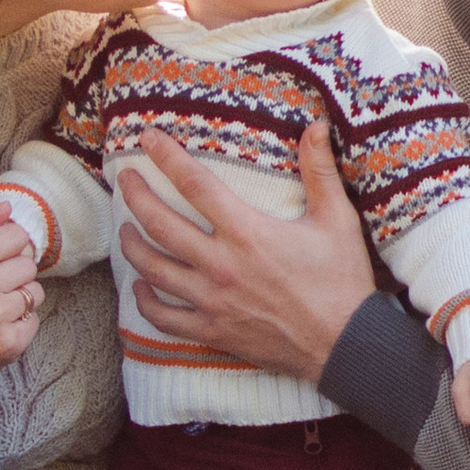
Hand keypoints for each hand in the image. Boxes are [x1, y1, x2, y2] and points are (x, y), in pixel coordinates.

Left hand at [115, 123, 372, 381]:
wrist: (345, 345)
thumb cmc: (341, 280)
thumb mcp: (337, 219)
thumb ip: (320, 170)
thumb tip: (316, 125)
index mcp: (247, 233)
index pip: (195, 185)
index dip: (167, 157)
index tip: (147, 138)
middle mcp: (221, 265)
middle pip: (160, 224)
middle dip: (135, 196)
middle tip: (124, 179)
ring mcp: (212, 301)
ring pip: (153, 270)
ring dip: (132, 246)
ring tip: (125, 230)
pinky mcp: (212, 331)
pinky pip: (163, 318)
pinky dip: (144, 301)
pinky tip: (140, 287)